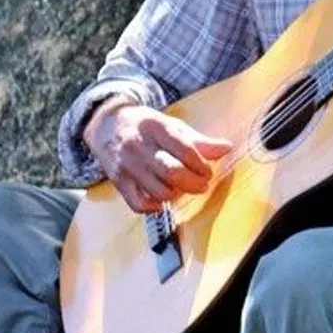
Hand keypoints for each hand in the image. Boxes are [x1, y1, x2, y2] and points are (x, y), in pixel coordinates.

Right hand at [86, 101, 233, 215]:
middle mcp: (139, 146)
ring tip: (182, 188)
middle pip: (172, 172)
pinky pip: (138, 204)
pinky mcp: (118, 182)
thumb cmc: (145, 126)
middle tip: (201, 184)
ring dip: (176, 194)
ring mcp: (127, 166)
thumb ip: (198, 140)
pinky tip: (162, 199)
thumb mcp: (171, 125)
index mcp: (156, 128)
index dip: (201, 165)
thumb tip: (226, 148)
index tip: (208, 171)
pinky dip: (154, 207)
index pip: (184, 149)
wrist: (106, 125)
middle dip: (193, 183)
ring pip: (158, 191)